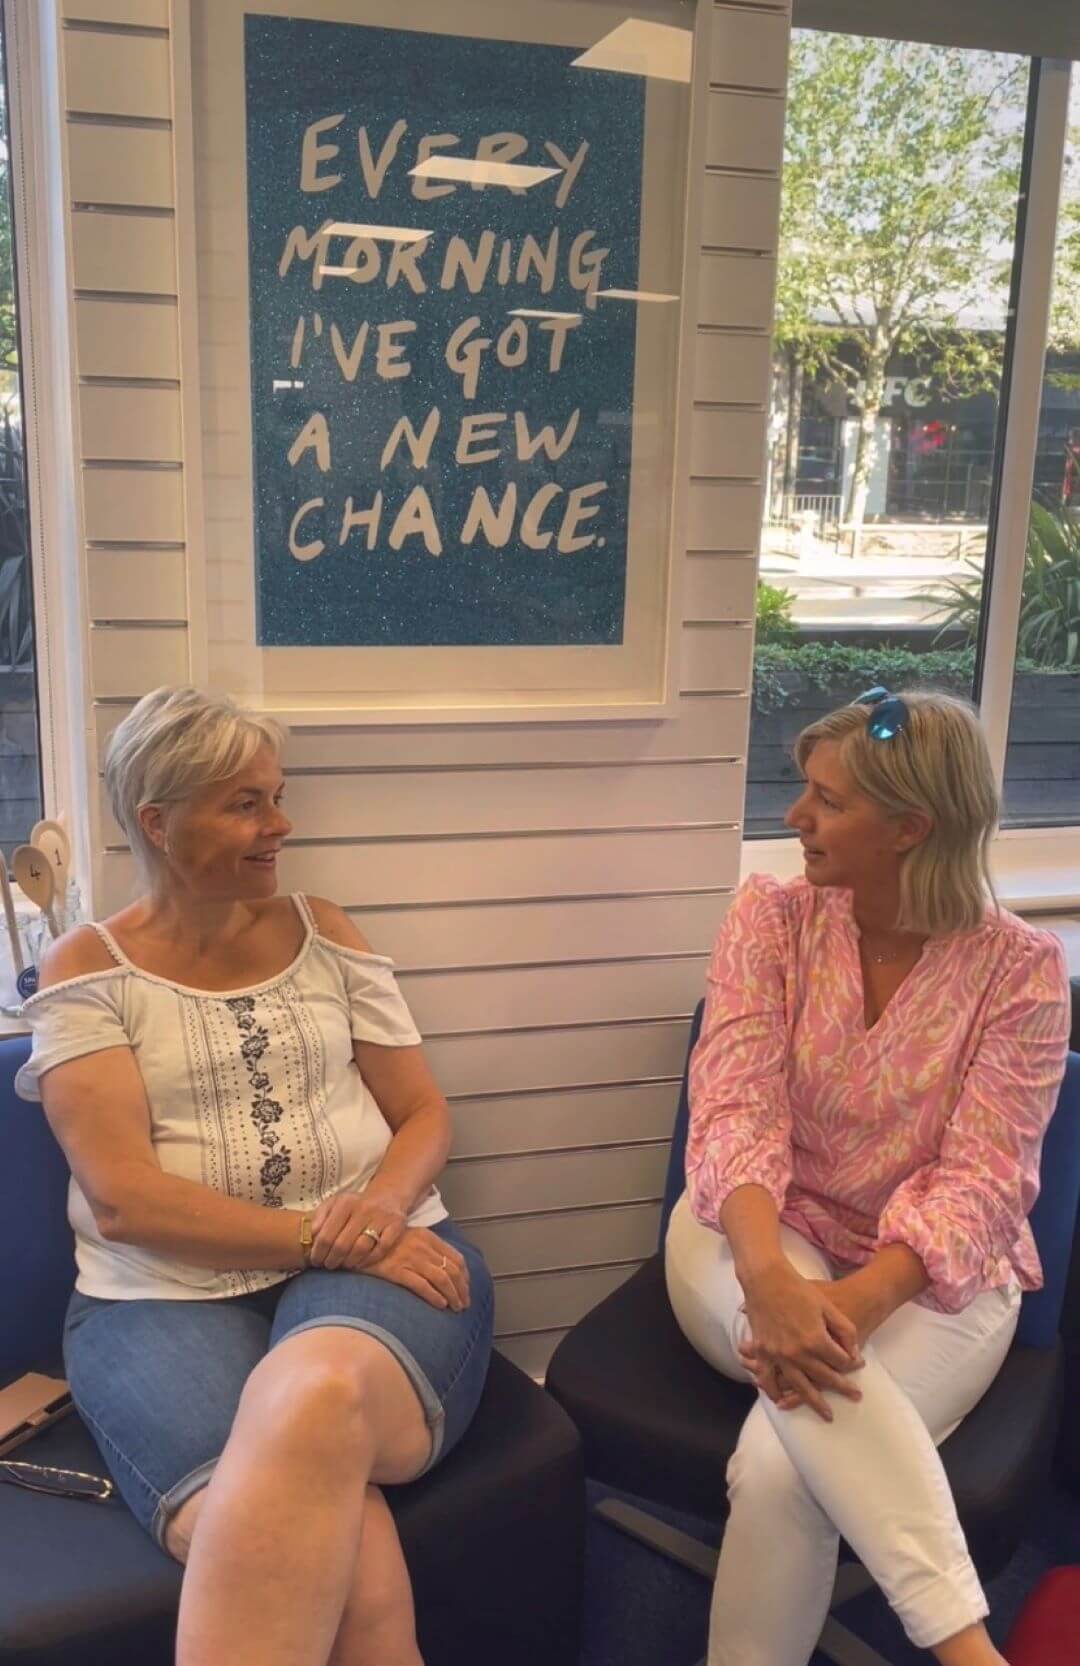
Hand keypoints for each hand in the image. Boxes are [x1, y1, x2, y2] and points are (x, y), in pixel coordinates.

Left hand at [309, 1189, 406, 1270]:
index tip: (315, 1260)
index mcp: (346, 1203)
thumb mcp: (335, 1203)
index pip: (327, 1234)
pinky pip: (381, 1249)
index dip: (318, 1251)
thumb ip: (320, 1216)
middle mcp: (364, 1208)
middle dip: (331, 1260)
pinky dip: (369, 1260)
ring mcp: (382, 1217)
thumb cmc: (356, 1205)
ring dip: (348, 1262)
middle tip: (328, 1266)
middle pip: (342, 1244)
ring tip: (343, 1266)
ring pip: (361, 1248)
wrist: (387, 1197)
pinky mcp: (396, 1226)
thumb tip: (311, 1234)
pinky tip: (360, 1263)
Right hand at [365, 1228, 470, 1311]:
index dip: (465, 1276)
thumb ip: (427, 1249)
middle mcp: (421, 1246)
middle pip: (451, 1270)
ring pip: (441, 1278)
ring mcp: (409, 1258)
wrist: (357, 1241)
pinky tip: (440, 1305)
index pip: (456, 1257)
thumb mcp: (409, 1238)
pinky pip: (422, 1285)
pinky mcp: (396, 1270)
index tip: (466, 1288)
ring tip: (455, 1307)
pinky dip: (434, 1296)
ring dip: (452, 1295)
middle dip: (462, 1289)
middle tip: (464, 1304)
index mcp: (427, 1236)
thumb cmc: (384, 1243)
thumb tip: (446, 1269)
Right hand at [738, 1261, 863, 1421]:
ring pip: (799, 1387)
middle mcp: (798, 1353)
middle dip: (842, 1388)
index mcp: (816, 1340)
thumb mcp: (828, 1306)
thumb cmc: (799, 1289)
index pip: (840, 1362)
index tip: (859, 1364)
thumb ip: (844, 1331)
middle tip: (855, 1396)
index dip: (852, 1363)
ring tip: (826, 1413)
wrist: (766, 1279)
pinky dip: (774, 1391)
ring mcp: (778, 1355)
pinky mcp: (763, 1352)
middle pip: (824, 1378)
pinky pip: (768, 1379)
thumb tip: (853, 1354)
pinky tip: (781, 1400)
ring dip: (814, 1402)